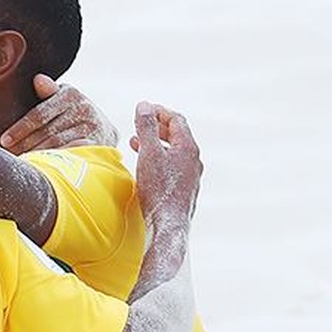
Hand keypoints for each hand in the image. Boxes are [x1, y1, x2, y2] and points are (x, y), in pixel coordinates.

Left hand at [0, 78, 119, 153]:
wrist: (103, 129)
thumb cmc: (72, 113)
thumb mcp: (62, 98)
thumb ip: (48, 92)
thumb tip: (37, 79)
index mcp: (70, 94)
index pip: (40, 114)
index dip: (21, 128)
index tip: (4, 140)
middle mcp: (83, 108)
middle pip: (46, 131)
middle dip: (25, 145)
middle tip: (9, 155)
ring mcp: (91, 127)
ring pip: (57, 144)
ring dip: (36, 154)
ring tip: (21, 162)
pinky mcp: (96, 143)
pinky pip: (70, 154)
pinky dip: (54, 161)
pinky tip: (41, 167)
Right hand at [131, 102, 201, 220]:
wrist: (168, 225)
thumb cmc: (159, 190)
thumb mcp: (148, 154)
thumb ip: (146, 128)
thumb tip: (144, 105)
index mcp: (188, 148)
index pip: (177, 120)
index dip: (159, 112)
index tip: (143, 111)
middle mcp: (194, 160)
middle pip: (178, 135)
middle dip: (157, 127)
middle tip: (140, 125)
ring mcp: (192, 176)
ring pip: (175, 152)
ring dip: (156, 144)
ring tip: (137, 144)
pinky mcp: (186, 190)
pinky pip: (174, 167)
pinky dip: (160, 159)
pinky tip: (147, 168)